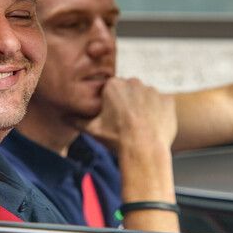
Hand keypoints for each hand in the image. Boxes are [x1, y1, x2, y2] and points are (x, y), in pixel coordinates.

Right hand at [85, 77, 179, 232]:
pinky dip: (158, 113)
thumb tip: (65, 117)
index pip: (111, 90)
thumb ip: (77, 120)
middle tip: (125, 123)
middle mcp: (134, 83)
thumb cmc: (117, 138)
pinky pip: (162, 104)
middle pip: (129, 91)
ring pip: (145, 97)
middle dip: (127, 104)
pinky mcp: (167, 100)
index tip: (112, 117)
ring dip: (143, 108)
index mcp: (114, 85)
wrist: (144, 149)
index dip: (111, 105)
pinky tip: (153, 126)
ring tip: (140, 127)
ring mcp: (152, 90)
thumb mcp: (92, 130)